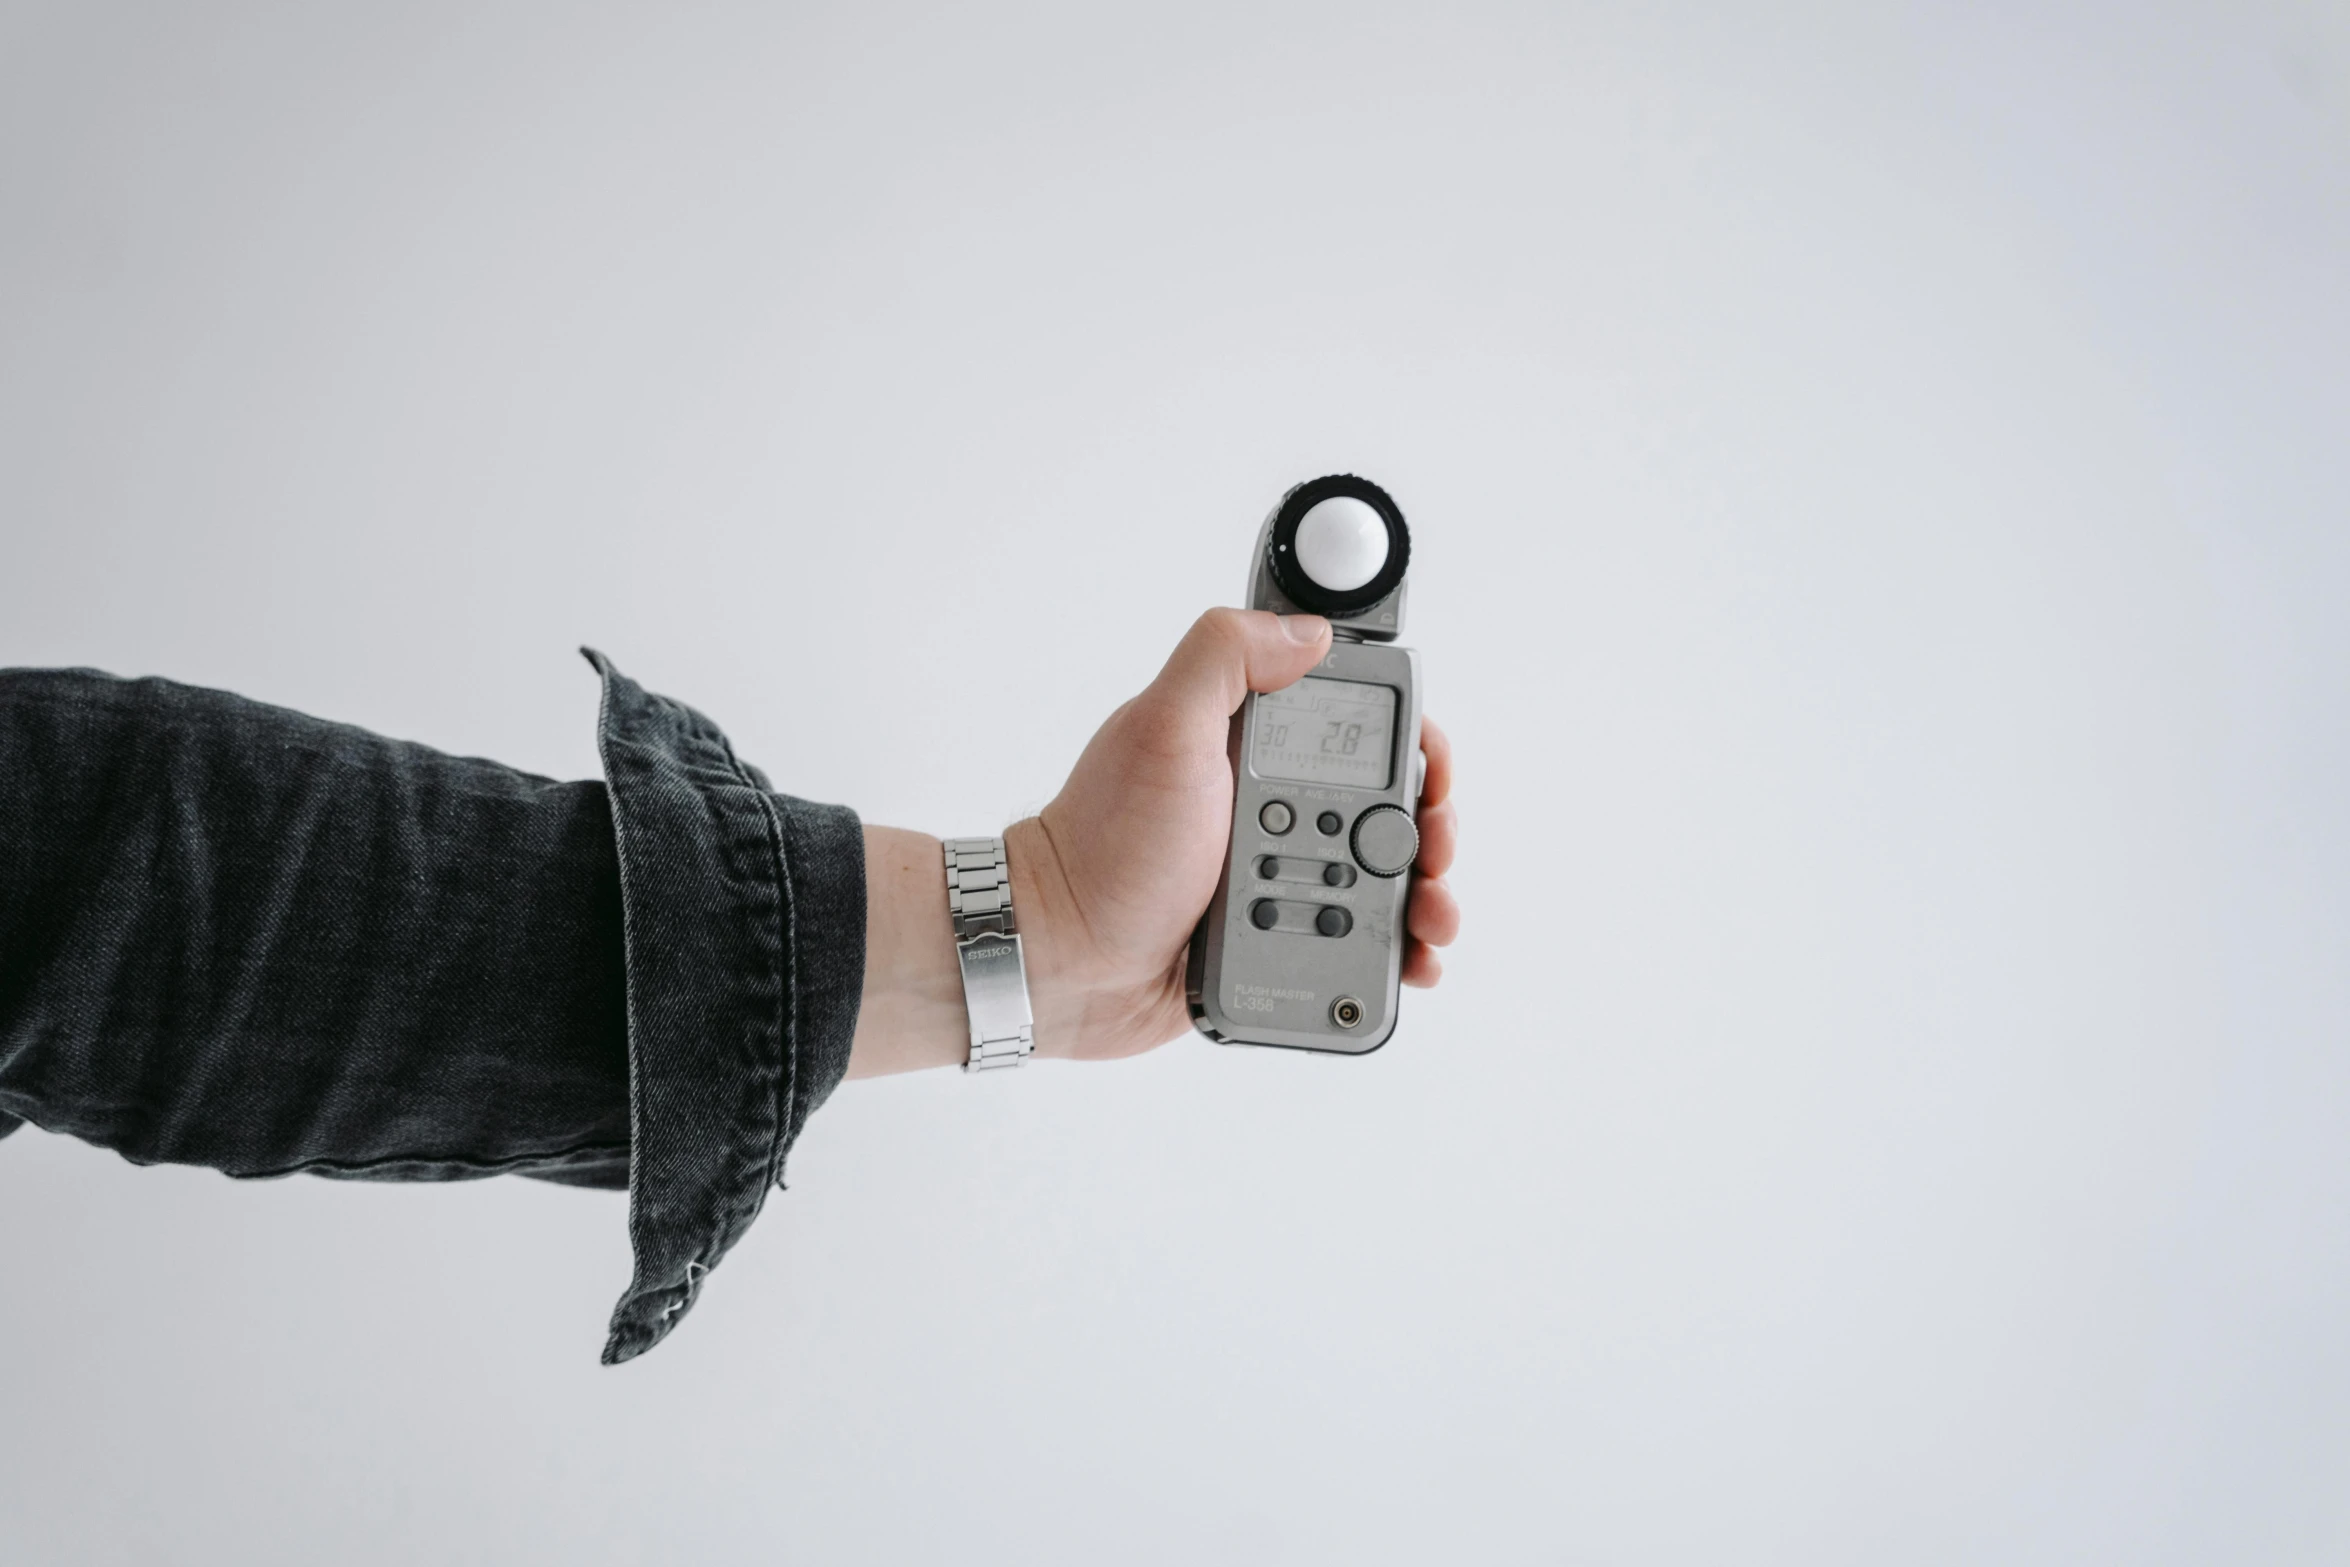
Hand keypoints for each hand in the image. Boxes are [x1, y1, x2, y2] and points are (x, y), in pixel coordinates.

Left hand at [849, 609, 1460, 1074]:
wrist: (1065, 961)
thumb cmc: (1104, 849)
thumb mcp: (1160, 730)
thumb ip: (1224, 658)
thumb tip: (1309, 630)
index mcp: (1251, 749)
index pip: (1358, 727)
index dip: (1410, 745)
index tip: (1430, 774)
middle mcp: (1270, 806)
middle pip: (1388, 807)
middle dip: (1430, 830)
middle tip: (1433, 856)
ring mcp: (1275, 876)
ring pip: (1383, 880)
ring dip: (1425, 896)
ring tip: (1430, 920)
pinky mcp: (1277, 942)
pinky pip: (1356, 942)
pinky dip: (1393, 952)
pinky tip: (1410, 960)